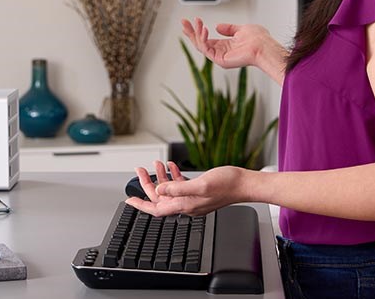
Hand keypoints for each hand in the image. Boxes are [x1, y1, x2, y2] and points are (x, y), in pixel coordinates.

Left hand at [125, 162, 246, 216]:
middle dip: (148, 184)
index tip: (129, 200)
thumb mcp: (200, 184)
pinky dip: (174, 176)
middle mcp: (188, 204)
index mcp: (186, 205)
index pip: (157, 209)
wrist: (245, 184)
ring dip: (161, 177)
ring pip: (170, 190)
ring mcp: (193, 198)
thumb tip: (160, 191)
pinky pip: (181, 186)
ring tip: (155, 164)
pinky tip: (171, 166)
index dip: (141, 205)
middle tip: (140, 171)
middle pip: (161, 198)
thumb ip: (178, 188)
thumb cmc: (228, 184)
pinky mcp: (199, 191)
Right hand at [180, 18, 277, 70]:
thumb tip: (218, 26)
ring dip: (196, 33)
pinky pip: (206, 49)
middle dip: (191, 32)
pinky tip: (203, 29)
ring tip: (196, 22)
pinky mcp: (220, 60)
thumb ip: (229, 29)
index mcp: (225, 46)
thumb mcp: (241, 29)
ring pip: (201, 45)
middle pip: (200, 43)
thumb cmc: (259, 40)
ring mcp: (220, 57)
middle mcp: (221, 52)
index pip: (206, 39)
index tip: (191, 22)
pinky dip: (203, 38)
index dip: (197, 31)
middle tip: (183, 22)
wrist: (264, 46)